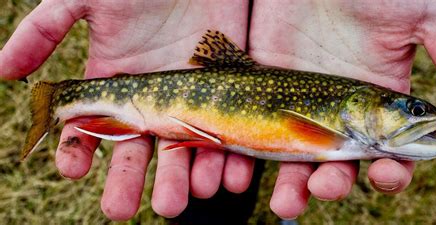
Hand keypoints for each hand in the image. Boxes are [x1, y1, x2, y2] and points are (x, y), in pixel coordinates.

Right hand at [0, 0, 251, 219]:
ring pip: (181, 150)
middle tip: (119, 210)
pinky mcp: (224, 98)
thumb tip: (2, 70)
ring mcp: (188, 102)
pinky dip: (224, 160)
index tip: (71, 169)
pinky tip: (221, 179)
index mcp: (116, 83)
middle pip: (136, 150)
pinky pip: (223, 135)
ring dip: (177, 179)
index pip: (90, 126)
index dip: (77, 148)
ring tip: (176, 202)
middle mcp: (150, 100)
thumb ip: (47, 29)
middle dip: (127, 182)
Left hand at [250, 0, 435, 218]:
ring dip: (290, 184)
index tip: (386, 174)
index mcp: (379, 101)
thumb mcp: (422, 16)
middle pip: (338, 163)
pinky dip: (251, 154)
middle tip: (323, 188)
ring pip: (296, 156)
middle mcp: (340, 111)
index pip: (389, 151)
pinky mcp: (268, 88)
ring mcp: (301, 103)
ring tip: (284, 204)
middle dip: (332, 183)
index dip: (392, 169)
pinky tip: (245, 172)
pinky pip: (259, 128)